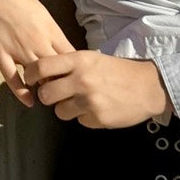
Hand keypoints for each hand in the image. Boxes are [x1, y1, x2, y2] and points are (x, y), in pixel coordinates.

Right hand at [0, 0, 74, 106]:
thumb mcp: (42, 12)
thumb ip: (53, 32)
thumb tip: (64, 50)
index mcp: (50, 29)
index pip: (71, 58)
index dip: (77, 73)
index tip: (80, 81)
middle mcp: (37, 40)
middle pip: (58, 71)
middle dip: (65, 85)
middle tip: (68, 95)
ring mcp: (17, 47)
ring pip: (37, 77)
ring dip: (45, 89)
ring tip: (50, 98)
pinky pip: (11, 78)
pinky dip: (22, 92)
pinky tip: (29, 101)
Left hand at [25, 52, 170, 127]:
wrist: (149, 86)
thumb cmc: (117, 70)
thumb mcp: (91, 58)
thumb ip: (68, 65)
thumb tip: (43, 74)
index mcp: (78, 61)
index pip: (41, 67)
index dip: (30, 74)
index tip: (30, 79)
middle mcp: (81, 80)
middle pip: (45, 94)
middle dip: (48, 96)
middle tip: (55, 94)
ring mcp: (89, 101)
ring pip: (60, 112)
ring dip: (66, 109)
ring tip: (80, 102)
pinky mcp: (98, 118)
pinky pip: (80, 121)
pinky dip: (85, 117)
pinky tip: (97, 108)